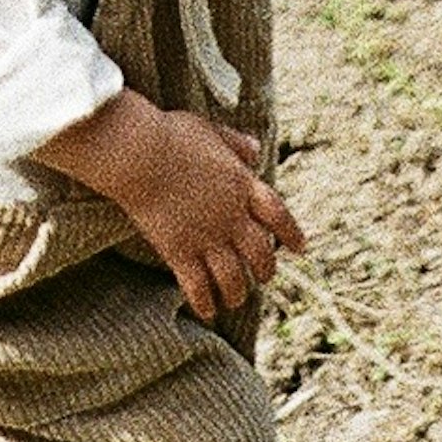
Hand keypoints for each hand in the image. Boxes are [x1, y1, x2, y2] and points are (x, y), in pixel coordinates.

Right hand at [35, 85, 303, 320]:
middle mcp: (231, 216)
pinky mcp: (179, 251)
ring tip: (234, 299)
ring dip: (237, 292)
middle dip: (265, 270)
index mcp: (241, 184)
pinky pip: (198, 287)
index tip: (300, 248)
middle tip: (263, 277)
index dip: (291, 233)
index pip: (278, 214)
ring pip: (233, 277)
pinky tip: (207, 310)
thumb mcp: (210, 131)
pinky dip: (205, 302)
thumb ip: (235, 144)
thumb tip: (256, 149)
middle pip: (260, 253)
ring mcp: (206, 237)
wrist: (140, 153)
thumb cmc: (171, 135)